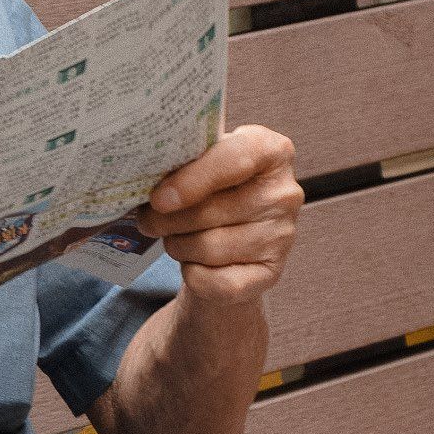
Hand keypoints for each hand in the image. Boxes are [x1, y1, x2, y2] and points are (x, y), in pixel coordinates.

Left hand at [132, 123, 302, 305]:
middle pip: (210, 210)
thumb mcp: (201, 164)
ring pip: (208, 247)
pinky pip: (215, 282)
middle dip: (167, 220)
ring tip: (175, 237)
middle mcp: (283, 193)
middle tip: (150, 220)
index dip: (191, 180)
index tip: (158, 199)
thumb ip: (184, 163)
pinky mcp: (271, 274)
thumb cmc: (209, 192)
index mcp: (271, 151)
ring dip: (177, 246)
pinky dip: (192, 275)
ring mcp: (282, 236)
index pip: (234, 159)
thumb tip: (150, 181)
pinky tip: (193, 263)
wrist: (226, 241)